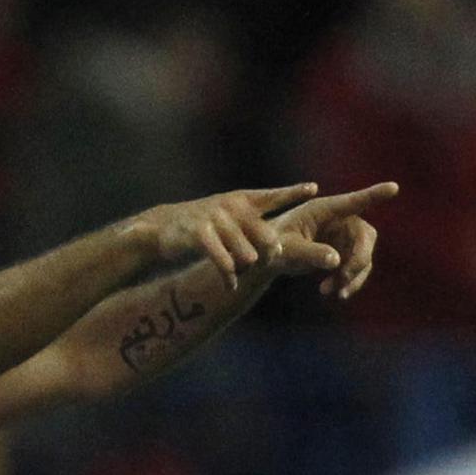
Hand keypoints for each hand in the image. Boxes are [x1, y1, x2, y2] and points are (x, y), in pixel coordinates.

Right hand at [131, 183, 318, 289]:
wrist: (161, 228)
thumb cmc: (201, 227)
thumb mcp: (226, 218)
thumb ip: (251, 227)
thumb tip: (279, 247)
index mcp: (241, 200)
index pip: (273, 196)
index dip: (293, 192)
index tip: (314, 188)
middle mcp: (231, 207)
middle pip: (267, 239)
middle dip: (269, 257)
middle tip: (265, 264)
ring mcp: (216, 219)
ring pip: (247, 256)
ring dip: (244, 270)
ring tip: (238, 273)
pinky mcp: (201, 235)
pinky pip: (225, 263)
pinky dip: (229, 277)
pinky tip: (230, 286)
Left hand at [270, 182, 399, 298]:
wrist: (269, 258)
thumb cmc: (273, 247)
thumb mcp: (287, 250)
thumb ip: (310, 253)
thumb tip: (335, 261)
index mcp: (323, 210)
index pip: (352, 202)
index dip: (374, 195)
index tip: (394, 187)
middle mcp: (339, 220)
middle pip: (365, 237)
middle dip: (357, 261)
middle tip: (343, 280)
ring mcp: (344, 236)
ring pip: (363, 257)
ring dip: (351, 277)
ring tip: (326, 291)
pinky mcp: (345, 252)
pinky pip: (357, 269)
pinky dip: (349, 282)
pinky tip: (336, 294)